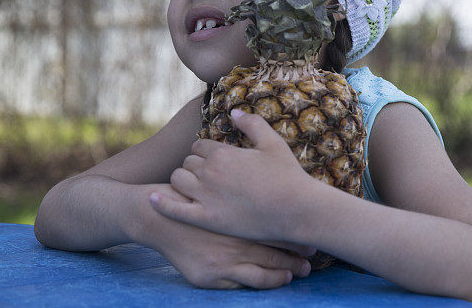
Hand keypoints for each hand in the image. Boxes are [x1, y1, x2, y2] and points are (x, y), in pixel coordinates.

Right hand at [134, 184, 312, 288]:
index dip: (297, 233)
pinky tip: (279, 279)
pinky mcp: (213, 275)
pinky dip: (266, 282)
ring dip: (285, 272)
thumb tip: (267, 191)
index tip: (312, 237)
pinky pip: (246, 283)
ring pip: (265, 270)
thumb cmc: (191, 199)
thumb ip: (240, 190)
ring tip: (299, 272)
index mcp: (241, 216)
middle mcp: (236, 238)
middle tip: (313, 259)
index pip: (277, 226)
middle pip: (276, 250)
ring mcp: (226, 259)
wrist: (158, 218)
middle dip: (297, 256)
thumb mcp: (218, 189)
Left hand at [149, 109, 314, 241]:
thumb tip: (234, 112)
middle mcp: (210, 173)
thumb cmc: (288, 176)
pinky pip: (175, 209)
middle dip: (195, 166)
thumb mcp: (273, 143)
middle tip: (208, 176)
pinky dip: (162, 203)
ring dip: (183, 181)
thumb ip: (252, 124)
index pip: (198, 146)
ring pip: (178, 181)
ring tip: (195, 187)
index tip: (214, 159)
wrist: (297, 210)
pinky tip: (153, 198)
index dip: (205, 151)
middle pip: (187, 163)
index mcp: (223, 153)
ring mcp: (206, 197)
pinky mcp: (207, 219)